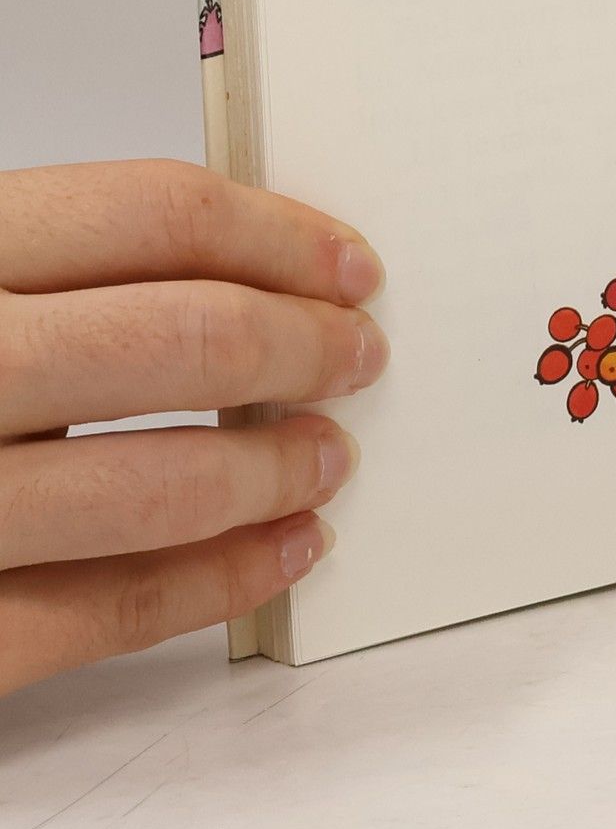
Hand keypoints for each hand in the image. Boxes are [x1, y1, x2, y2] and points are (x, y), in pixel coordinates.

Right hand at [0, 161, 386, 696]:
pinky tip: (284, 552)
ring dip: (275, 471)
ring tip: (330, 457)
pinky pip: (105, 614)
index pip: (151, 214)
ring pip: (156, 488)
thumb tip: (242, 271)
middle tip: (359, 355)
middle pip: (179, 340)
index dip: (281, 235)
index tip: (351, 265)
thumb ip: (42, 265)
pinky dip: (222, 583)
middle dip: (301, 347)